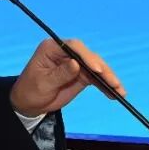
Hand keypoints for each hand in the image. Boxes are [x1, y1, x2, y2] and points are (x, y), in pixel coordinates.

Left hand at [10, 38, 124, 116]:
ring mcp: (75, 63)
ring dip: (109, 78)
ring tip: (120, 91)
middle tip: (113, 83)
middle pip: (89, 56)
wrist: (29, 102)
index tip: (96, 70)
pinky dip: (106, 85)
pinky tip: (116, 94)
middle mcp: (66, 52)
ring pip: (96, 67)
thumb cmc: (30, 90)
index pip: (73, 47)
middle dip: (103, 70)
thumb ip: (60, 74)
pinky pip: (96, 78)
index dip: (87, 56)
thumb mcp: (43, 83)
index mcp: (53, 48)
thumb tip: (76, 64)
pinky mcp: (81, 74)